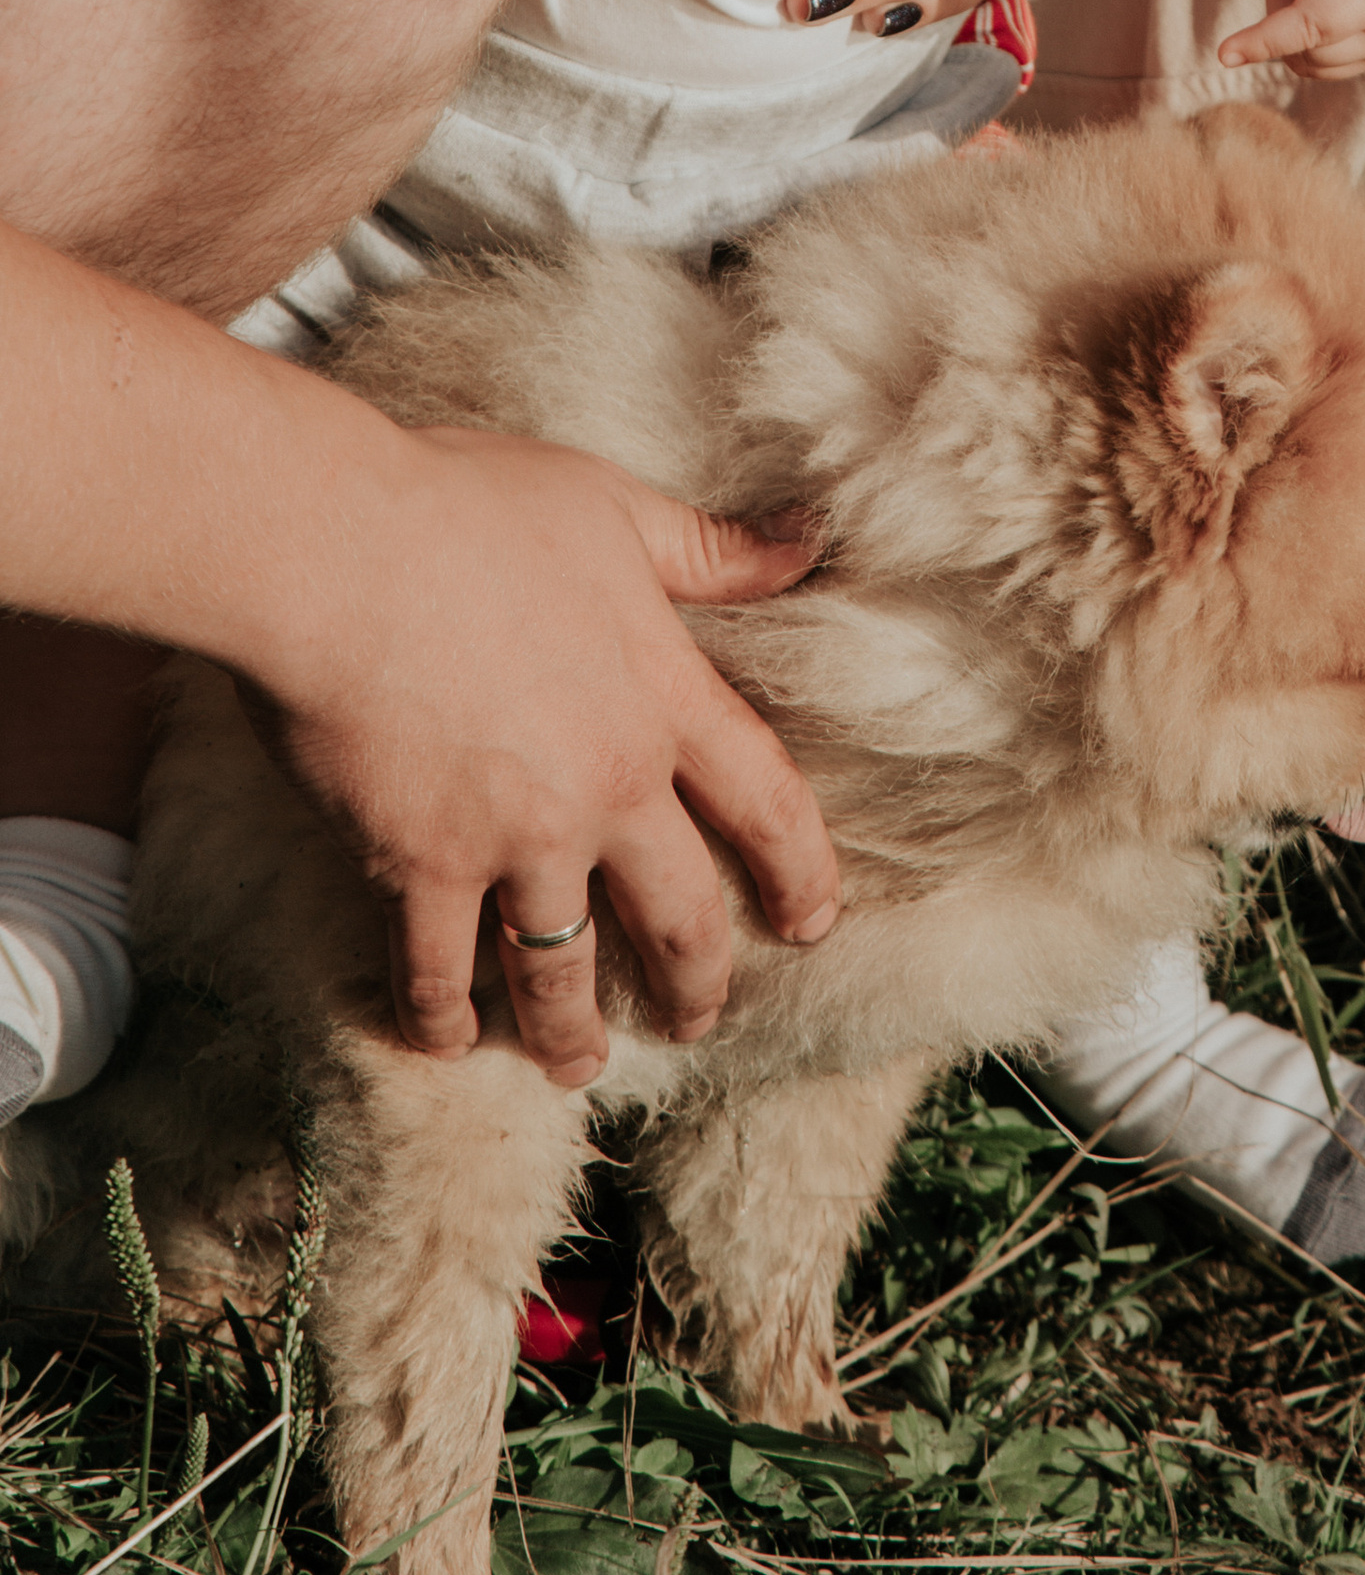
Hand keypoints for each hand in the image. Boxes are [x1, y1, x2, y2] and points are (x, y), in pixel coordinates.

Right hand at [245, 426, 840, 1091]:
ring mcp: (515, 838)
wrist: (341, 550)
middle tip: (696, 1019)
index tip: (812, 923)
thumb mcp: (616, 511)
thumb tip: (807, 543)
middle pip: (677, 912)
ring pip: (562, 968)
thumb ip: (709, 548)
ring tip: (576, 1063)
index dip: (799, 869)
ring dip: (571, 1028)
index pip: (765, 802)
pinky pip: (437, 968)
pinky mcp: (418, 866)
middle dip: (693, 979)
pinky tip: (444, 1039)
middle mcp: (607, 787)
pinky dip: (440, 1013)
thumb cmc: (473, 511)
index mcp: (665, 699)